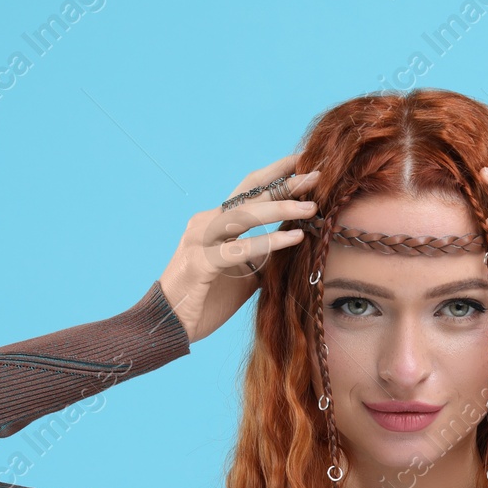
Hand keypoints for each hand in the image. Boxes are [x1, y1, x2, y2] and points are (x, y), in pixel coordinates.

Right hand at [158, 153, 319, 343]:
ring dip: (279, 208)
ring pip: (243, 216)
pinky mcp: (199, 264)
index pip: (250, 188)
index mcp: (215, 221)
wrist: (169, 325)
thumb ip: (266, 251)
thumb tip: (300, 235)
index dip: (277, 173)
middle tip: (317, 174)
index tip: (306, 162)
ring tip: (311, 207)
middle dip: (284, 182)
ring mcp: (199, 241)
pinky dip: (268, 242)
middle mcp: (206, 223)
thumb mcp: (245, 270)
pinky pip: (238, 249)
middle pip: (250, 194)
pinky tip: (295, 237)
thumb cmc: (207, 298)